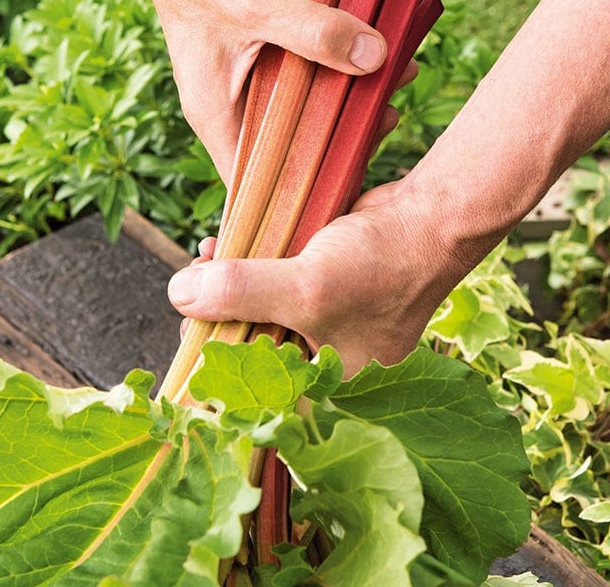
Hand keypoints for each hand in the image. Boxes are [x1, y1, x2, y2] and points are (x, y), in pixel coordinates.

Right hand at [130, 0, 386, 182]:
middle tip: (385, 119)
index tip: (350, 180)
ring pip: (308, 100)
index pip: (257, 178)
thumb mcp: (256, 1)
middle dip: (340, 132)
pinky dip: (344, 57)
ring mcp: (255, 70)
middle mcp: (234, 99)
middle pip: (292, 140)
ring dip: (349, 91)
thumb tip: (375, 57)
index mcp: (215, 112)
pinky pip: (314, 62)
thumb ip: (313, 32)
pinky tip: (381, 49)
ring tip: (394, 79)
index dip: (299, 190)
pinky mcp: (275, 41)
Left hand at [168, 172, 478, 375]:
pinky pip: (273, 281)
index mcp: (324, 382)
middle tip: (190, 288)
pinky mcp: (320, 284)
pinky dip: (249, 264)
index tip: (183, 332)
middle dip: (216, 312)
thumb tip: (178, 293)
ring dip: (228, 283)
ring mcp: (320, 317)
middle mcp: (320, 356)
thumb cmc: (386, 267)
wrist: (430, 219)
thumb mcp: (308, 288)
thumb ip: (242, 293)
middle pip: (249, 343)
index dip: (213, 364)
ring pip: (258, 306)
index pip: (253, 390)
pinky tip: (226, 245)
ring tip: (206, 256)